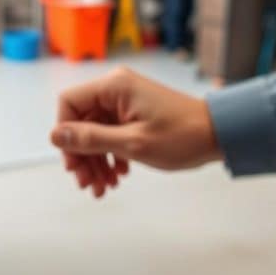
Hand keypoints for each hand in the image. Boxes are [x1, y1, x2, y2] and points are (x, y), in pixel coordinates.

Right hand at [50, 67, 220, 197]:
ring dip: (96, 160)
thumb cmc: (182, 136)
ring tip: (103, 187)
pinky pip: (111, 132)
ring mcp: (126, 101)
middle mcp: (117, 88)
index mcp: (114, 86)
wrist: (219, 135)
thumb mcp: (132, 143)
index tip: (73, 163)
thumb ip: (91, 138)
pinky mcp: (135, 113)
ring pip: (95, 131)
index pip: (69, 103)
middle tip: (87, 184)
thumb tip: (56, 135)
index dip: (65, 134)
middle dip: (83, 155)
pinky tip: (118, 175)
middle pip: (81, 121)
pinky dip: (111, 155)